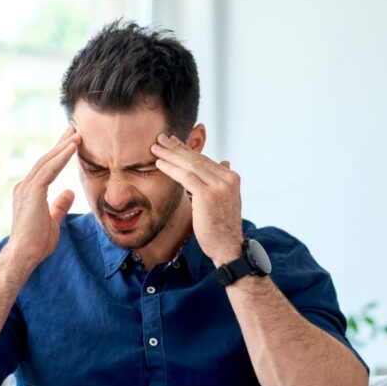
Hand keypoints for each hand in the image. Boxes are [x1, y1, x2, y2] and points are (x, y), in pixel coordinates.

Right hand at [7, 126, 79, 273]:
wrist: (24, 255)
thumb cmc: (36, 243)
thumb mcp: (53, 220)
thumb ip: (60, 205)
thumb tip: (69, 192)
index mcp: (30, 192)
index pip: (47, 168)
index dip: (59, 153)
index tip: (72, 141)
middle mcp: (25, 186)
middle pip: (46, 159)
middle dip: (61, 143)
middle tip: (75, 128)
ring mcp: (26, 188)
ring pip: (47, 162)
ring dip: (63, 147)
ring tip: (77, 133)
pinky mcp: (31, 192)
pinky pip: (49, 170)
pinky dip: (61, 158)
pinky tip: (72, 148)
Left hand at [151, 134, 243, 265]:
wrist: (227, 247)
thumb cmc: (221, 227)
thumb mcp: (225, 199)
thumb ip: (221, 181)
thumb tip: (224, 162)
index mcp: (231, 177)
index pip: (204, 159)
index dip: (186, 150)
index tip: (172, 142)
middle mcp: (227, 178)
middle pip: (196, 159)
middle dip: (176, 147)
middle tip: (160, 139)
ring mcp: (219, 186)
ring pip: (190, 164)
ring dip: (170, 155)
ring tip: (155, 148)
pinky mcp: (208, 194)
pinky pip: (185, 176)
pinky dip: (171, 169)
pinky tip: (159, 164)